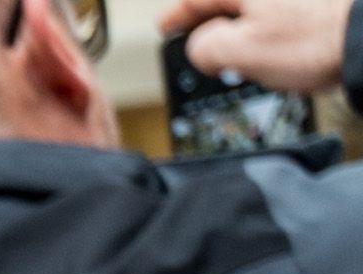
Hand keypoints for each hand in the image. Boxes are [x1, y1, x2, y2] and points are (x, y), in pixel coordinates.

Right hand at [162, 0, 349, 94]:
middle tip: (201, 52)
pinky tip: (274, 55)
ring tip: (242, 61)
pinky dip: (269, 35)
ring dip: (242, 34)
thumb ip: (203, 48)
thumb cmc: (313, 42)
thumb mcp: (238, 51)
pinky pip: (279, 17)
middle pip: (227, 3)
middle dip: (211, 26)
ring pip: (254, 12)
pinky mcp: (314, 7)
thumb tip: (201, 49)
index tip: (166, 29)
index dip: (176, 17)